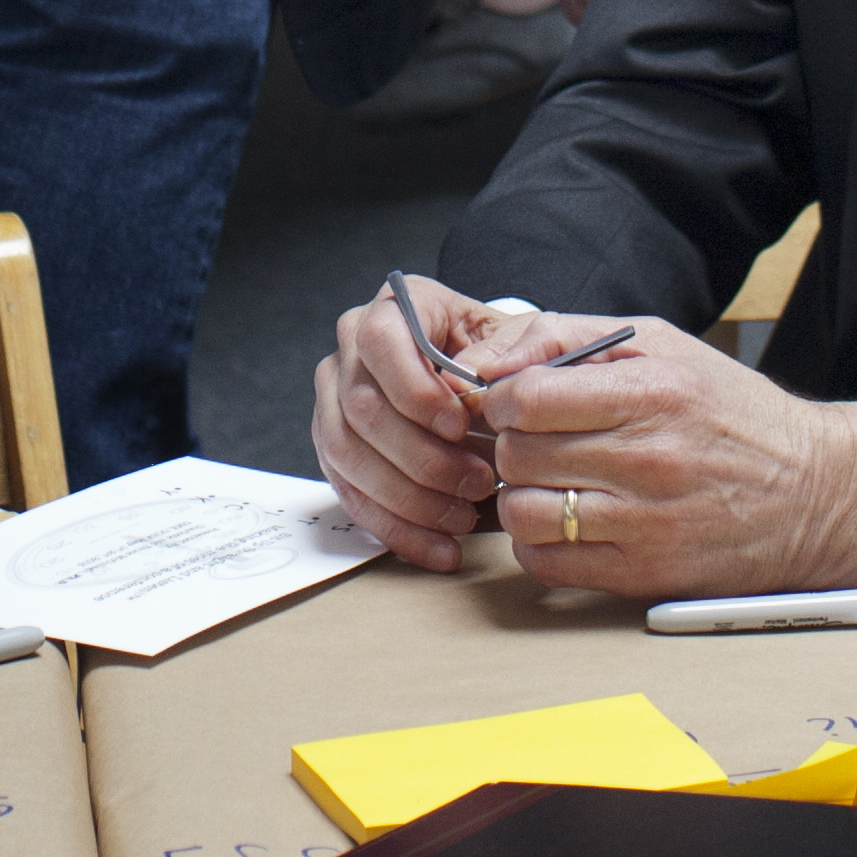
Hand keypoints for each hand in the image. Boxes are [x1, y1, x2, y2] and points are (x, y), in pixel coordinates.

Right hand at [306, 279, 513, 572]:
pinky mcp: (336, 450)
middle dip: (422, 457)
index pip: (382, 341)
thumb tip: (477, 379)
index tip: (460, 426)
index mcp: (394, 307)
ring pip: (348, 456)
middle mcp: (351, 348)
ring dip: (409, 498)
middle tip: (477, 482)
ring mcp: (335, 400)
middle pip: (363, 407)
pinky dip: (397, 530)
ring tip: (463, 517)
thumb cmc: (504, 358)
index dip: (415, 389)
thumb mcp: (521, 339)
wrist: (491, 385)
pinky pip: (351, 496)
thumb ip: (510, 349)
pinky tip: (440, 548)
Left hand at [480, 329, 856, 601]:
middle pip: (518, 456)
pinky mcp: (644, 573)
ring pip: (523, 514)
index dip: (504, 398)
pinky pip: (548, 564)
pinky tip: (565, 524)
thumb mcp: (663, 345)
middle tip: (537, 443)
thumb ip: (567, 337)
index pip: (527, 398)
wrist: (816, 493)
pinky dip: (539, 545)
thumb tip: (489, 362)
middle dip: (513, 445)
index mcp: (651, 393)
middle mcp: (647, 459)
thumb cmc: (734, 414)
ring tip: (550, 484)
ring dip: (522, 497)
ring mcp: (645, 523)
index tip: (515, 403)